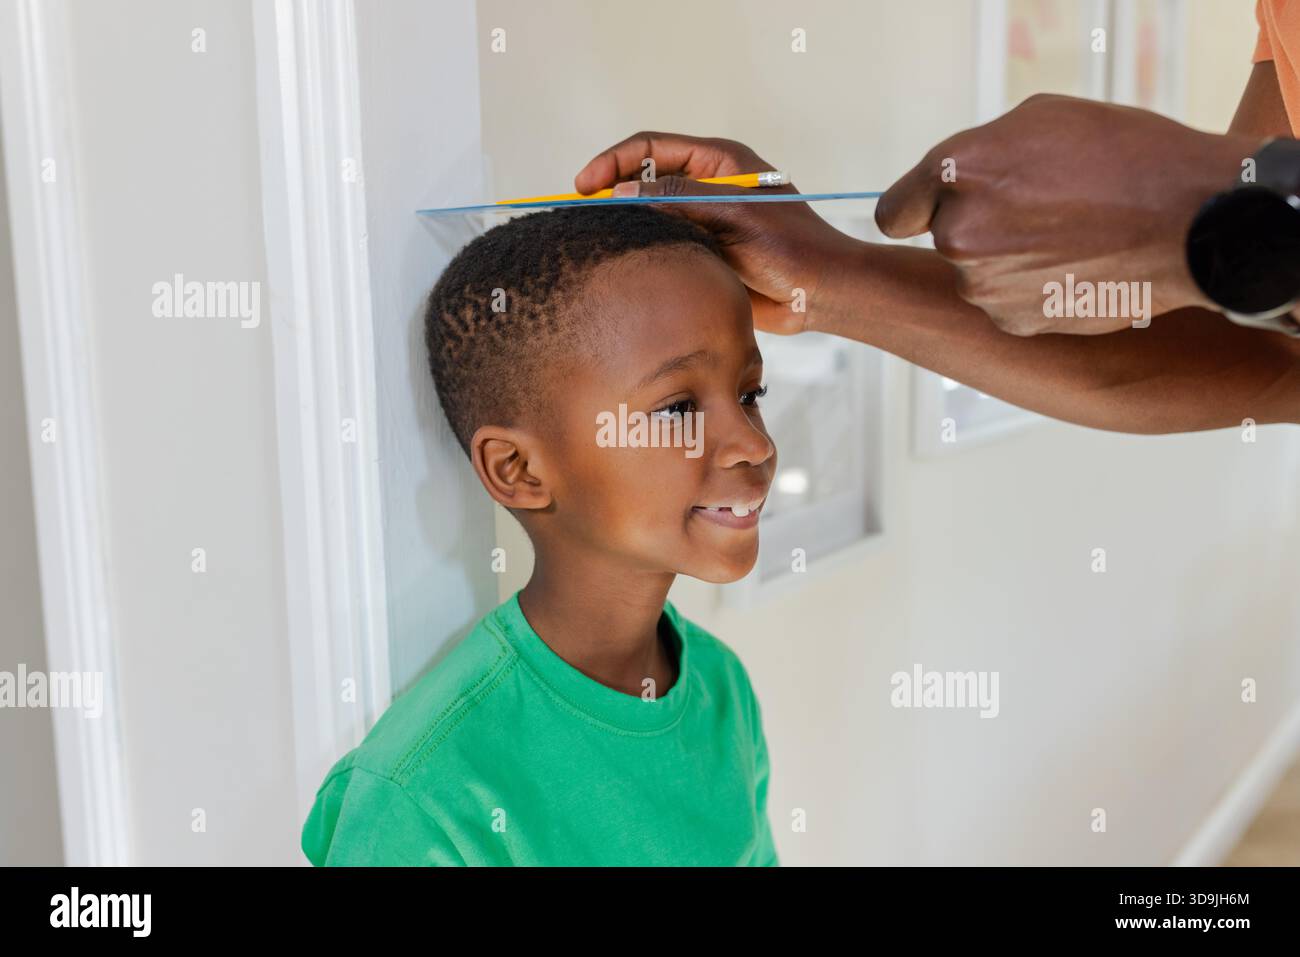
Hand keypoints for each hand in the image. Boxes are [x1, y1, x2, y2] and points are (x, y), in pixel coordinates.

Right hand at [574, 132, 862, 333]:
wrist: (820, 293)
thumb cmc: (790, 248)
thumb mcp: (731, 213)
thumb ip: (677, 197)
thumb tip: (621, 191)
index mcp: (718, 161)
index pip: (650, 148)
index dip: (612, 162)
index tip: (583, 186)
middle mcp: (708, 185)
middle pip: (644, 177)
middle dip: (610, 189)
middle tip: (581, 214)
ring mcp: (705, 218)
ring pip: (651, 212)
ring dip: (624, 221)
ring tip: (595, 237)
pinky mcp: (704, 251)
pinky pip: (664, 243)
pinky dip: (642, 248)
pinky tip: (624, 262)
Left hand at [875, 94, 1265, 334]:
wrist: (1192, 220)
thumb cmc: (1125, 157)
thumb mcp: (1041, 120)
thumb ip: (978, 157)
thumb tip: (948, 188)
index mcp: (957, 173)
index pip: (894, 212)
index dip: (918, 209)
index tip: (931, 212)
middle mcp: (958, 233)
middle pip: (945, 239)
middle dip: (980, 227)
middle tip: (1041, 210)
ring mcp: (984, 285)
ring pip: (979, 275)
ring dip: (1009, 260)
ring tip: (1070, 236)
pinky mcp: (1014, 321)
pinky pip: (1008, 304)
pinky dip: (1034, 290)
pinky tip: (1077, 268)